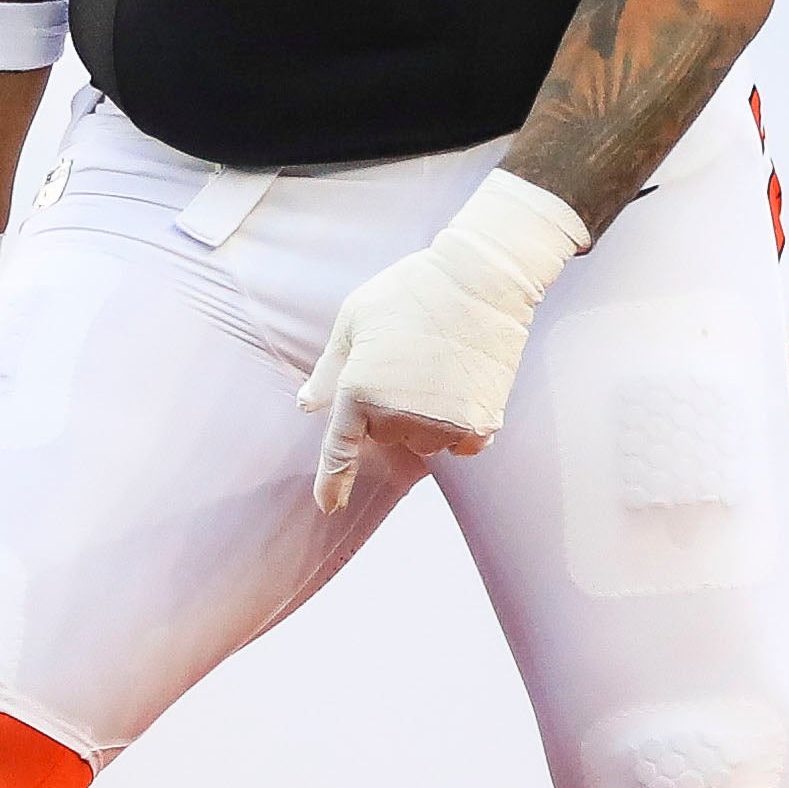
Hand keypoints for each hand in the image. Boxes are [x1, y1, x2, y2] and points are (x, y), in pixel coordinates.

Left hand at [298, 173, 589, 512]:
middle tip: (409, 360)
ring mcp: (441, 426)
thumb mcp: (354, 319)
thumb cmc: (411, 291)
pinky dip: (460, 424)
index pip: (338, 451)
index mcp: (358, 391)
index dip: (332, 483)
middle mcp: (397, 418)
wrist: (482, 280)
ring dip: (426, 419)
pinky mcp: (479, 425)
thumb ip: (328, 369)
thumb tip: (306, 405)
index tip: (328, 507)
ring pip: (424, 442)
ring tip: (439, 368)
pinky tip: (465, 384)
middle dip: (389, 408)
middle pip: (386, 436)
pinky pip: (461, 444)